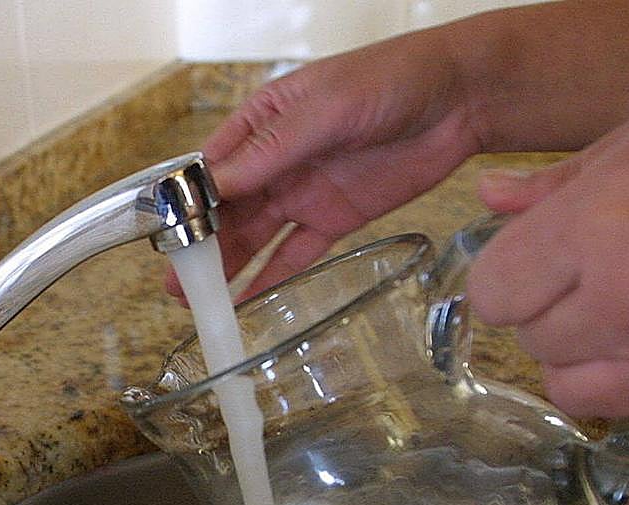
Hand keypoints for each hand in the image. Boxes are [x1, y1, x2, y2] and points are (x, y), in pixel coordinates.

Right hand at [169, 29, 483, 298]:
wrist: (459, 99)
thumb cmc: (391, 80)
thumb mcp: (326, 109)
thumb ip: (271, 148)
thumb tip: (217, 183)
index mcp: (263, 120)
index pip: (213, 167)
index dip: (188, 202)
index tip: (170, 235)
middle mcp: (276, 160)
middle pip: (229, 209)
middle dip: (200, 246)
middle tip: (175, 281)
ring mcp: (304, 191)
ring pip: (256, 236)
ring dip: (227, 267)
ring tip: (197, 299)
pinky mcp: (334, 219)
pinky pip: (295, 254)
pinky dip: (271, 277)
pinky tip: (246, 301)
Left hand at [467, 54, 628, 504]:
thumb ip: (560, 181)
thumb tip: (490, 196)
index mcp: (598, 235)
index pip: (497, 291)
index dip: (508, 271)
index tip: (532, 254)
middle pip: (536, 342)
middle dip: (546, 309)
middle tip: (585, 270)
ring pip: (583, 395)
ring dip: (582, 365)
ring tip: (610, 326)